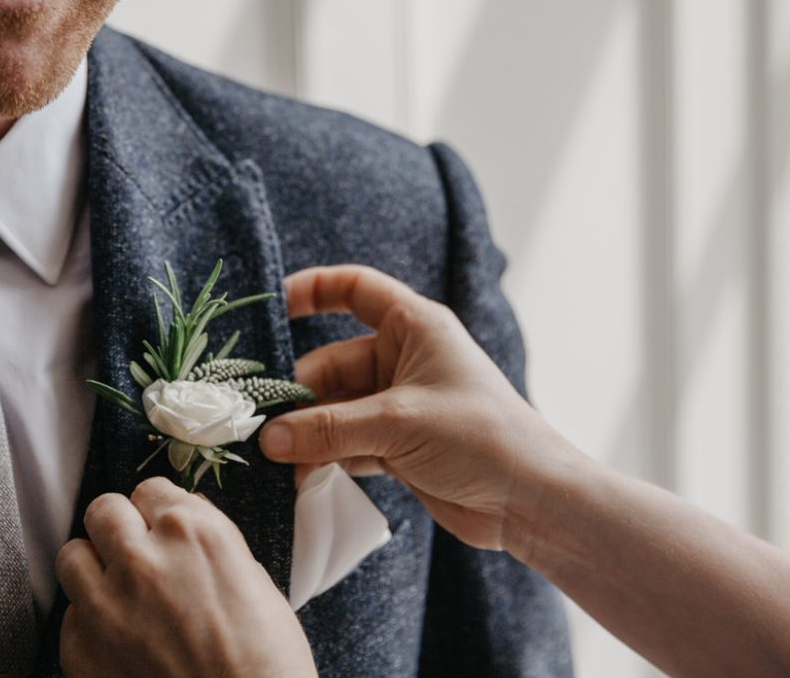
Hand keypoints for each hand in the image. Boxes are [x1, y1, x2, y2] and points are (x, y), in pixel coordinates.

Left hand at [57, 478, 317, 677]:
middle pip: (103, 510)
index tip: (162, 530)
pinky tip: (121, 641)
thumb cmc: (266, 660)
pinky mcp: (82, 652)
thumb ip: (209, 539)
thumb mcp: (252, 578)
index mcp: (193, 532)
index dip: (157, 512)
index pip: (150, 489)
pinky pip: (70, 617)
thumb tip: (185, 518)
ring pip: (72, 556)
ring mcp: (106, 606)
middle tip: (135, 554)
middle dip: (119, 528)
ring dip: (94, 569)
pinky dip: (90, 625)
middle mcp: (144, 558)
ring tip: (118, 593)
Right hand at [259, 264, 560, 550]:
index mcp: (414, 327)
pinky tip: (300, 479)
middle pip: (331, 363)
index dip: (312, 290)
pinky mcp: (398, 447)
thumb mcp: (397, 424)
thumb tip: (268, 438)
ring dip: (307, 434)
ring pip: (335, 410)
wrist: (529, 499)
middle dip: (298, 396)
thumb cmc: (479, 437)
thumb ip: (329, 429)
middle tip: (260, 427)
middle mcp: (404, 360)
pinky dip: (324, 459)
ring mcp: (399, 405)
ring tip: (274, 460)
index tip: (271, 305)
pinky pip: (346, 444)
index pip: (355, 289)